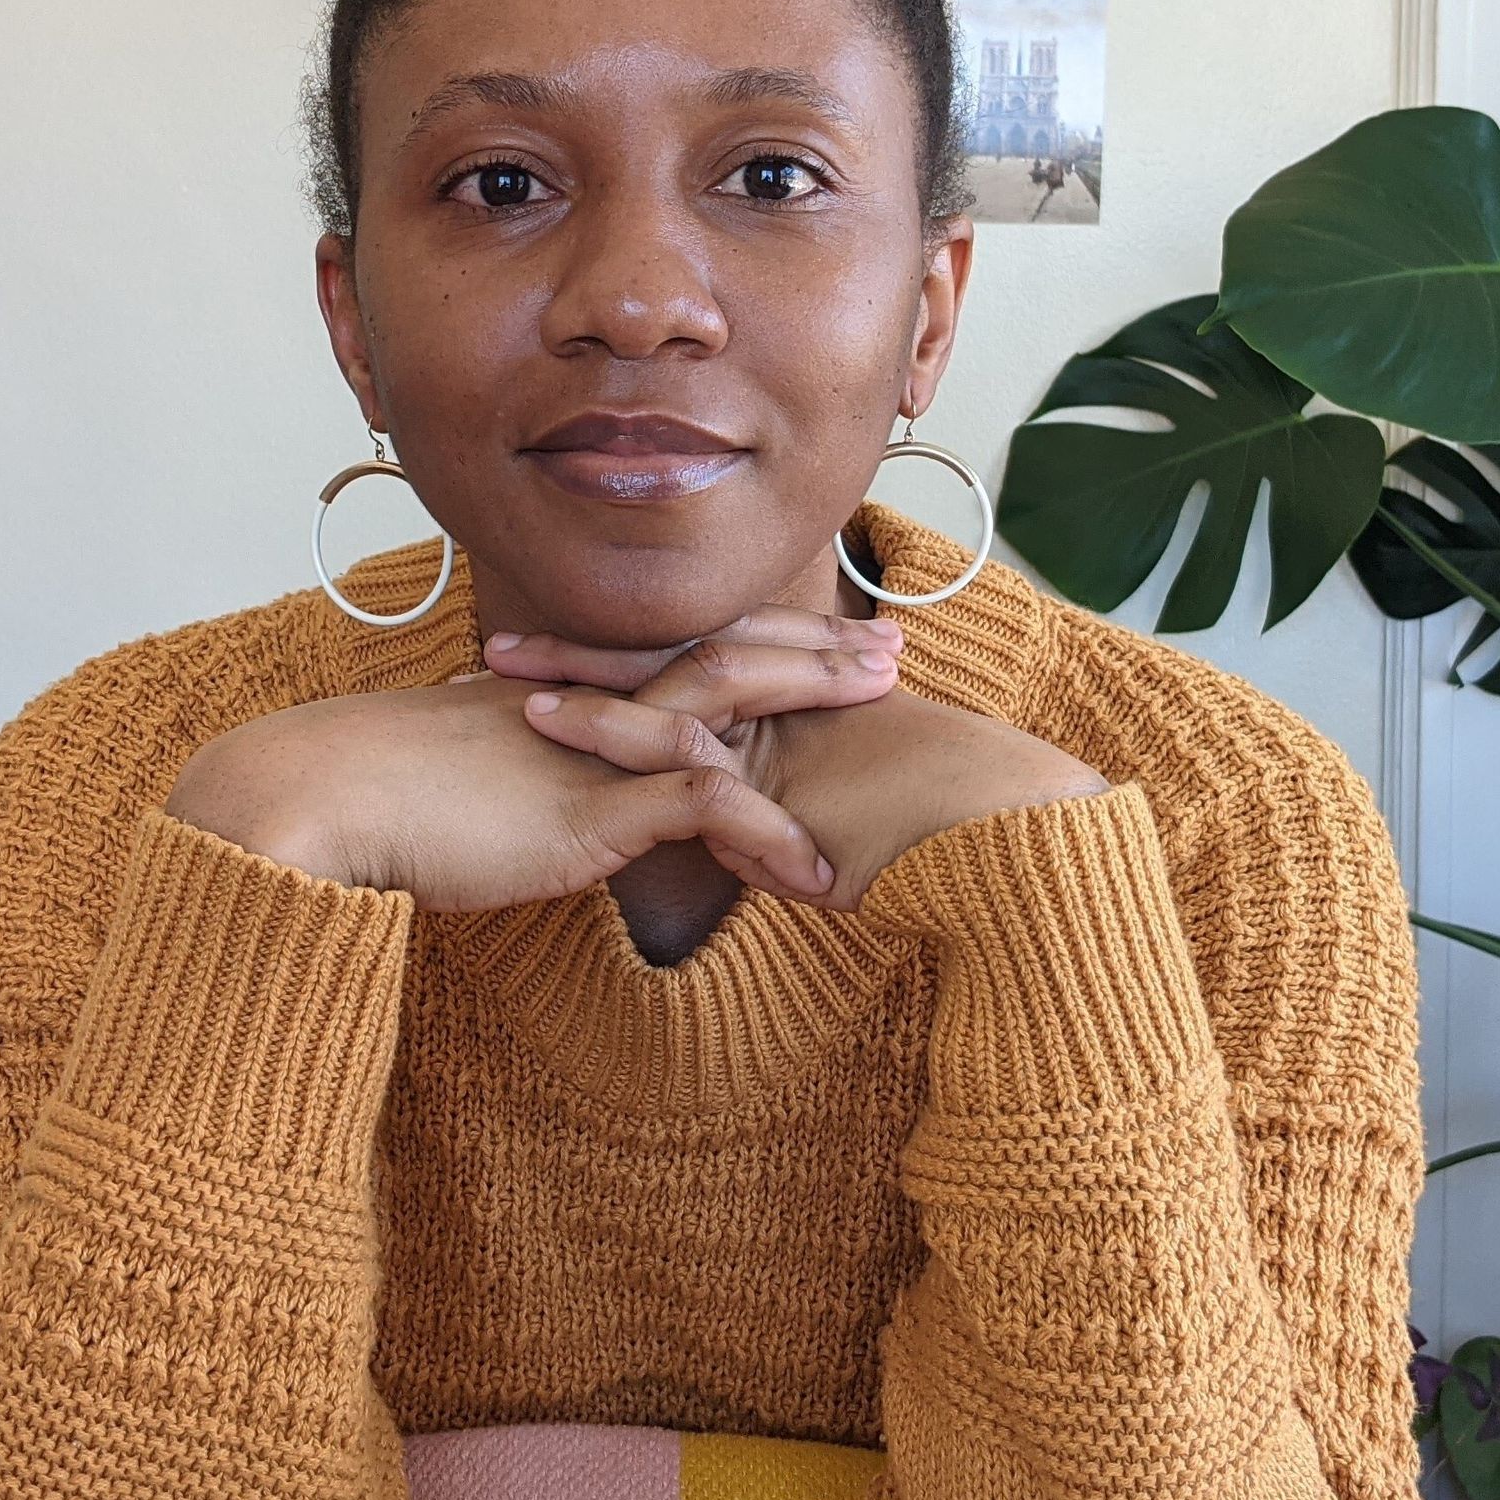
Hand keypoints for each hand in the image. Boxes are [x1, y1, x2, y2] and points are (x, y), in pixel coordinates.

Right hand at [162, 607, 905, 909]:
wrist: (321, 796)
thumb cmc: (385, 798)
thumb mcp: (476, 779)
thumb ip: (527, 780)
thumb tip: (544, 804)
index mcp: (571, 693)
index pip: (680, 650)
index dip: (757, 639)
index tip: (820, 636)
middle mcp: (591, 706)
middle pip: (723, 655)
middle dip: (813, 650)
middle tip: (892, 648)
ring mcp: (593, 751)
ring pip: (726, 707)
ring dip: (812, 704)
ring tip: (888, 706)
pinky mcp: (586, 809)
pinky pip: (697, 809)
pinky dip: (766, 840)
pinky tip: (817, 874)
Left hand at [488, 628, 1107, 909]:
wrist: (999, 854)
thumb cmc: (925, 852)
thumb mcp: (818, 847)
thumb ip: (762, 831)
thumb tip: (718, 838)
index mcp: (787, 720)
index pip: (687, 679)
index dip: (617, 668)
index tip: (548, 666)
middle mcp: (781, 715)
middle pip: (663, 670)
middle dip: (580, 658)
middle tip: (499, 645)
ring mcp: (784, 735)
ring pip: (666, 697)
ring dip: (581, 688)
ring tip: (505, 679)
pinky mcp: (782, 773)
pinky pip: (685, 748)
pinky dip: (616, 736)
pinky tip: (555, 727)